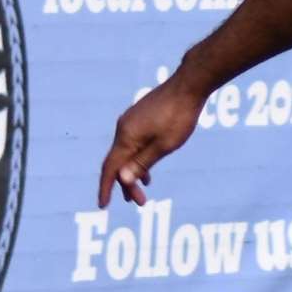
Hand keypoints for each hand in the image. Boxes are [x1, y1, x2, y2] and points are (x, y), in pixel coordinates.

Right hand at [97, 76, 208, 207]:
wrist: (188, 85)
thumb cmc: (179, 117)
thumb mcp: (164, 145)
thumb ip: (142, 163)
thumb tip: (122, 180)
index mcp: (126, 138)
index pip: (110, 169)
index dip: (106, 188)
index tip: (103, 206)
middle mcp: (123, 129)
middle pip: (119, 162)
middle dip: (126, 184)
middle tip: (139, 203)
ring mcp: (131, 121)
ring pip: (127, 152)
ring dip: (133, 171)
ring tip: (143, 188)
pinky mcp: (140, 116)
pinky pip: (134, 142)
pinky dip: (138, 157)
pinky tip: (149, 167)